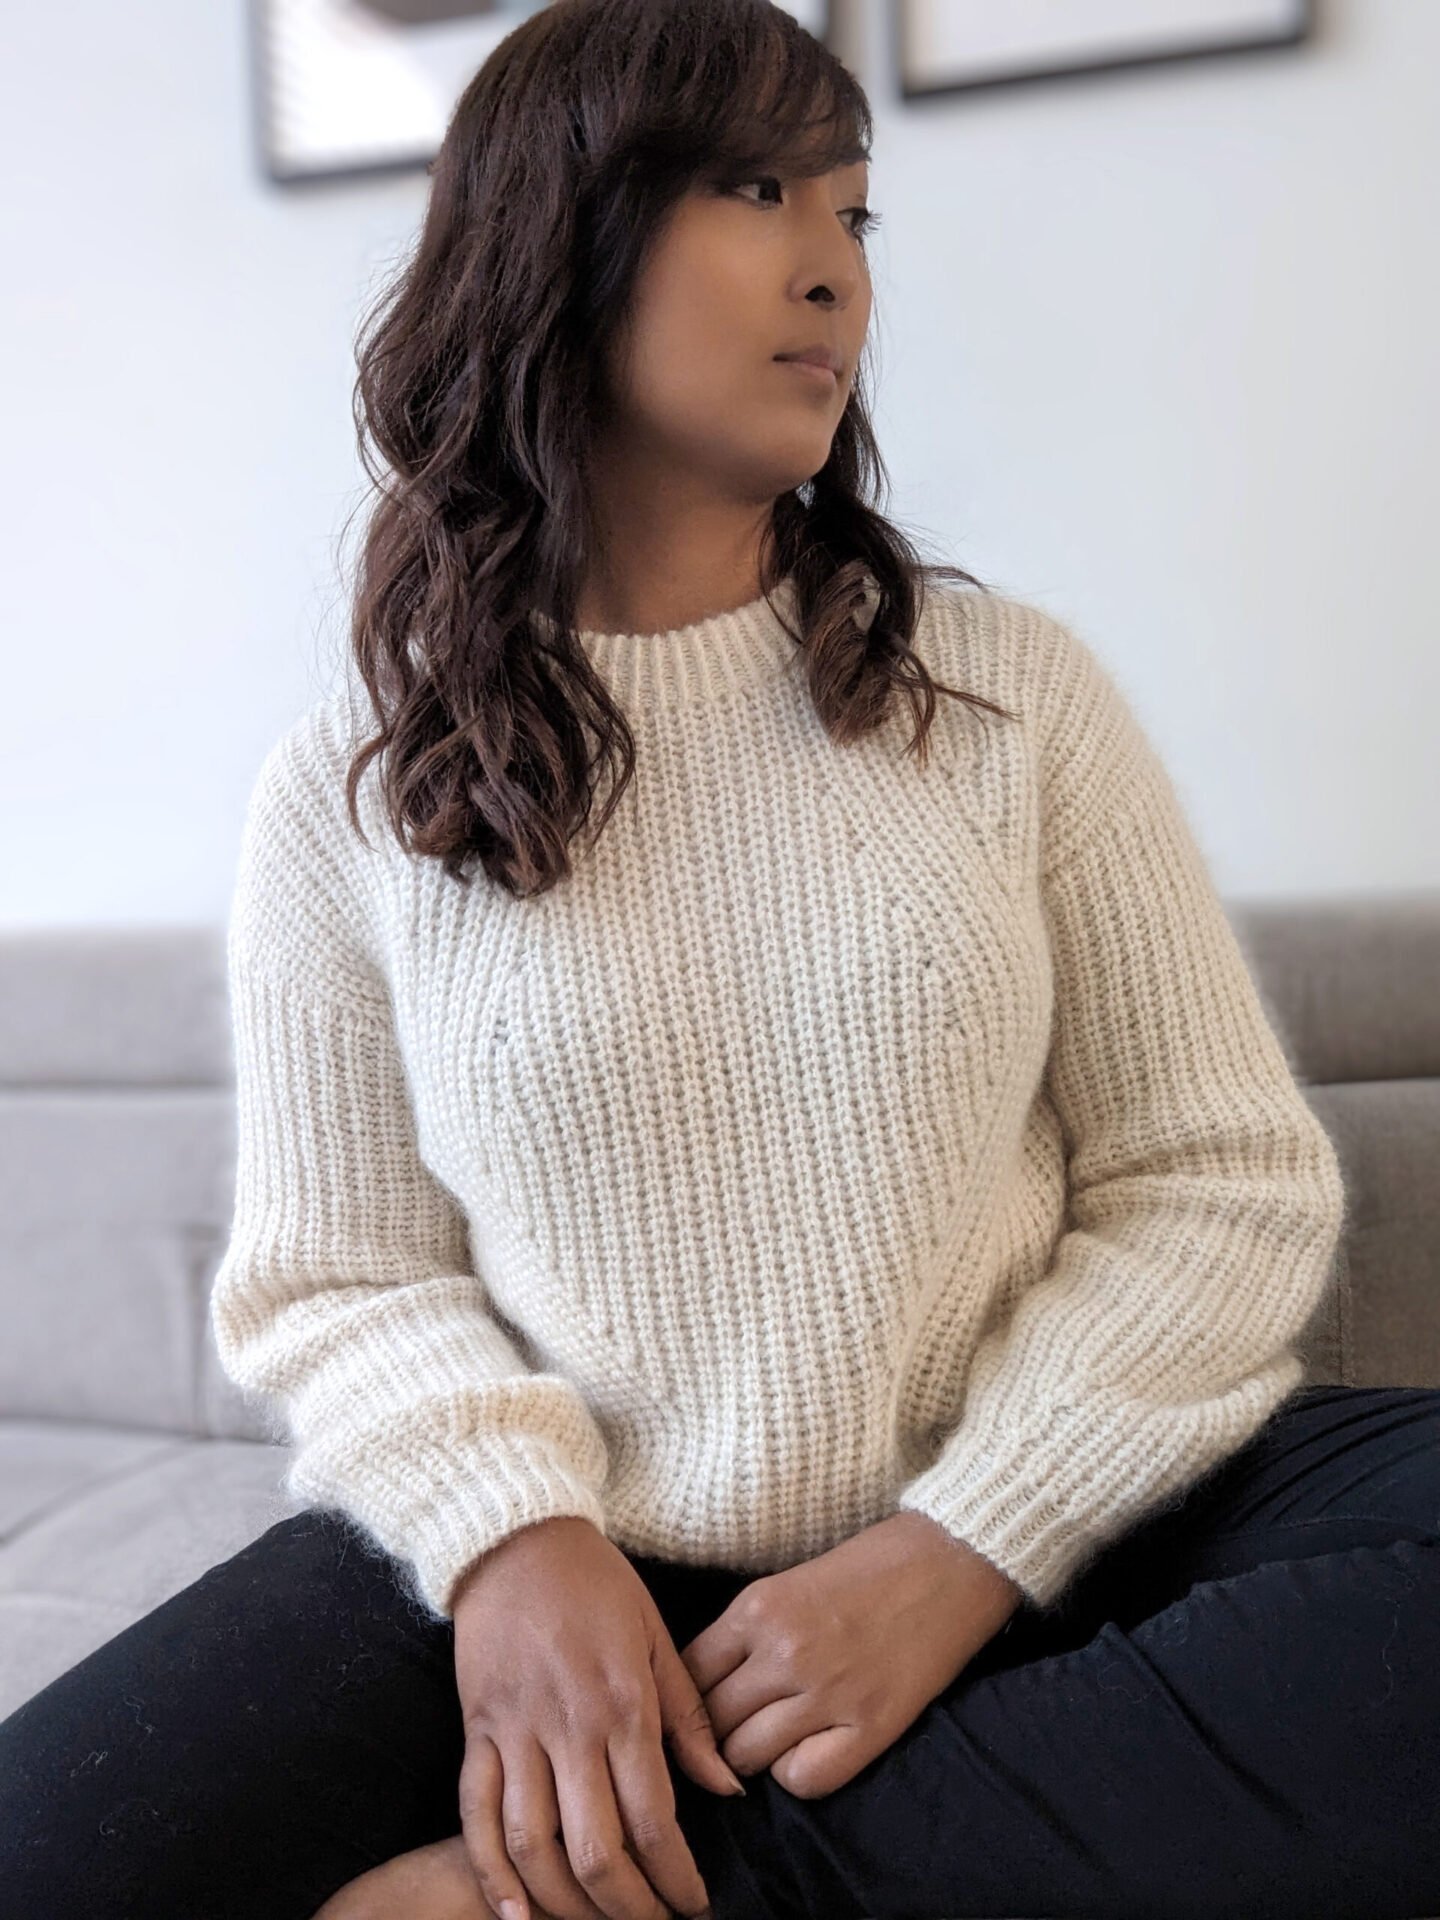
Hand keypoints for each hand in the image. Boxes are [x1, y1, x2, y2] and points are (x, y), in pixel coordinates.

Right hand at [449, 1516, 745, 1919]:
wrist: (517, 1539)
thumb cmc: (597, 1585)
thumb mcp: (658, 1637)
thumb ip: (689, 1718)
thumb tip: (728, 1789)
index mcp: (623, 1704)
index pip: (653, 1819)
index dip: (677, 1877)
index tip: (695, 1905)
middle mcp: (568, 1727)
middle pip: (596, 1850)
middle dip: (629, 1908)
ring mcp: (514, 1732)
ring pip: (535, 1845)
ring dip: (566, 1904)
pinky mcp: (475, 1730)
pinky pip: (475, 1815)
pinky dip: (490, 1872)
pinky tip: (514, 1914)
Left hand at [677, 1512, 1024, 1800]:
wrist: (951, 1558)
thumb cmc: (870, 1565)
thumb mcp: (788, 1582)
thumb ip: (746, 1631)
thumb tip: (706, 1686)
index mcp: (757, 1608)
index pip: (689, 1677)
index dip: (689, 1700)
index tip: (702, 1709)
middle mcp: (783, 1652)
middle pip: (711, 1724)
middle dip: (715, 1734)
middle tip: (738, 1730)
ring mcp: (827, 1692)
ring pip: (747, 1758)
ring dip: (755, 1755)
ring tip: (778, 1738)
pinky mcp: (871, 1725)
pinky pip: (803, 1780)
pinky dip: (799, 1774)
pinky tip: (814, 1749)